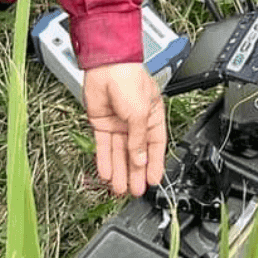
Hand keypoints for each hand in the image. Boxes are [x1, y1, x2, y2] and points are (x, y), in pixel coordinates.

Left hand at [84, 63, 166, 196]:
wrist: (106, 67)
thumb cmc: (130, 80)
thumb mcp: (140, 114)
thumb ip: (138, 140)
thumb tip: (140, 160)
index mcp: (152, 117)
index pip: (155, 146)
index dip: (154, 164)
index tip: (152, 180)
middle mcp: (135, 122)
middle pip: (136, 153)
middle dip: (135, 173)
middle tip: (135, 190)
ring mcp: (118, 124)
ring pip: (119, 153)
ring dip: (120, 171)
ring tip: (120, 188)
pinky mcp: (102, 124)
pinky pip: (103, 147)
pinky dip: (104, 161)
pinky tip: (106, 174)